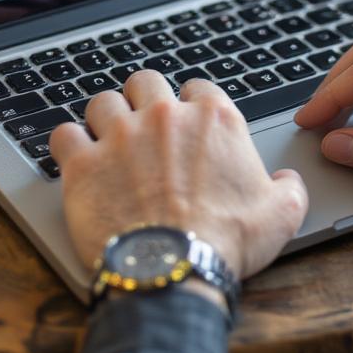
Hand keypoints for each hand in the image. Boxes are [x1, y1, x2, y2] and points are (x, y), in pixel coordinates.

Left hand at [49, 72, 308, 279]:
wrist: (174, 271)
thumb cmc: (227, 242)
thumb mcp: (282, 214)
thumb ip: (289, 188)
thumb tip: (286, 182)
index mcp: (214, 118)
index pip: (198, 88)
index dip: (192, 107)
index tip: (188, 127)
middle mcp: (165, 116)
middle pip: (146, 81)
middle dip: (144, 100)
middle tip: (144, 126)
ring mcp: (120, 136)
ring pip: (102, 101)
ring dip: (105, 118)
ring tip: (107, 141)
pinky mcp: (83, 164)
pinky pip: (64, 135)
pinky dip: (68, 145)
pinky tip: (75, 159)